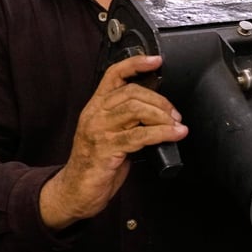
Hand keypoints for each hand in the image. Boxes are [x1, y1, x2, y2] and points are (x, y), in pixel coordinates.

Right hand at [40, 54, 187, 229]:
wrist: (75, 192)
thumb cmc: (96, 164)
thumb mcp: (112, 133)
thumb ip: (129, 120)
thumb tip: (159, 111)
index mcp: (96, 106)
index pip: (114, 74)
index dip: (136, 64)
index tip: (156, 60)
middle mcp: (95, 114)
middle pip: (131, 92)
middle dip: (160, 101)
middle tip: (175, 114)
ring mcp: (99, 130)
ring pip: (135, 109)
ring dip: (162, 116)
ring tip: (176, 125)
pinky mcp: (106, 149)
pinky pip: (139, 135)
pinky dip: (161, 133)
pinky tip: (173, 135)